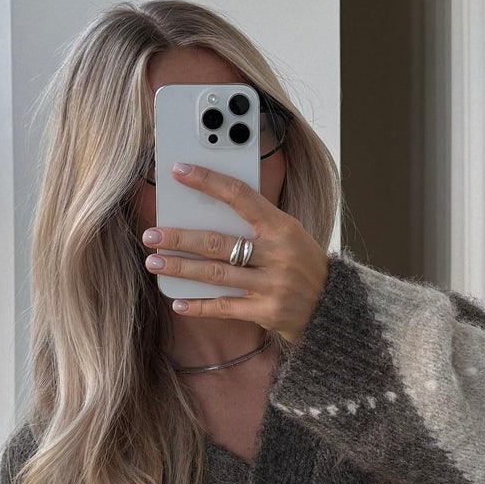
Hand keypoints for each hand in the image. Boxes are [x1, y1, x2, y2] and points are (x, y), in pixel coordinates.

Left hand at [141, 162, 327, 341]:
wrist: (333, 307)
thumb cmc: (301, 264)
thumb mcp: (288, 235)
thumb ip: (255, 224)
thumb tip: (204, 215)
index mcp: (282, 226)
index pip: (240, 195)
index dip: (207, 181)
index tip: (179, 171)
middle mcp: (277, 254)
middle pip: (218, 242)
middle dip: (180, 238)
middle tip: (152, 235)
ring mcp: (272, 285)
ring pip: (216, 274)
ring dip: (181, 268)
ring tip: (154, 263)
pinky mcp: (267, 312)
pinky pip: (225, 308)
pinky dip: (199, 306)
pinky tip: (177, 301)